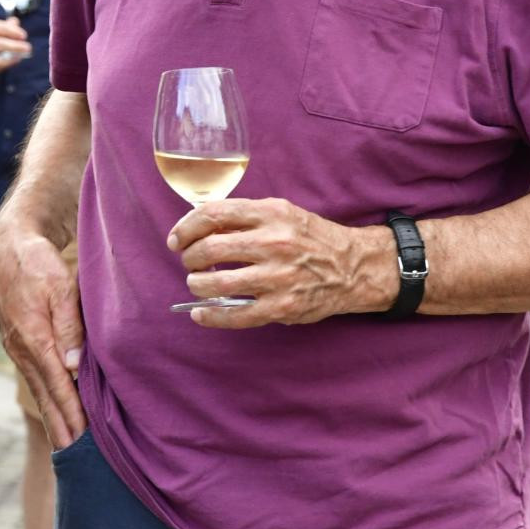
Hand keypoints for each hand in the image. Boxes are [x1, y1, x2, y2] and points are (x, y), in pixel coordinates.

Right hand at [0, 17, 30, 73]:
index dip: (14, 32)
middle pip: (1, 44)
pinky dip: (3, 65)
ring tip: (19, 57)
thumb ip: (0, 25)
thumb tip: (16, 23)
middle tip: (27, 48)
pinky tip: (9, 61)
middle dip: (16, 47)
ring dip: (12, 59)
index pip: (0, 28)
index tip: (23, 35)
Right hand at [0, 222, 84, 446]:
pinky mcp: (18, 343)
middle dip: (61, 430)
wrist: (7, 246)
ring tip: (66, 446)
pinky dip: (45, 400)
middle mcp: (23, 350)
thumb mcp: (60, 287)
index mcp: (35, 339)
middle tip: (76, 463)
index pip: (58, 387)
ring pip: (39, 391)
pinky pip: (35, 378)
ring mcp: (18, 348)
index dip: (73, 415)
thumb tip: (73, 367)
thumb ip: (69, 327)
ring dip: (53, 420)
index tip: (85, 441)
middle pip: (45, 398)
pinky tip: (53, 412)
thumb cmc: (37, 262)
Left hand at [168, 198, 389, 328]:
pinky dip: (211, 316)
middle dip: (189, 257)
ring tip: (197, 283)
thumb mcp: (282, 212)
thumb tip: (199, 225)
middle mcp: (274, 243)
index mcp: (271, 214)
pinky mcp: (281, 307)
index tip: (177, 239)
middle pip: (209, 248)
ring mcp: (277, 277)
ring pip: (217, 283)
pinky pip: (235, 315)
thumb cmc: (311, 238)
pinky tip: (201, 313)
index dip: (186, 227)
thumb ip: (245, 216)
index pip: (213, 214)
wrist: (352, 267)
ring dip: (196, 284)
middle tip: (188, 262)